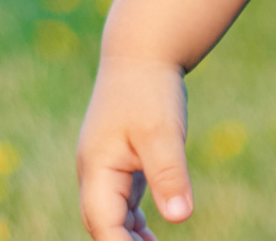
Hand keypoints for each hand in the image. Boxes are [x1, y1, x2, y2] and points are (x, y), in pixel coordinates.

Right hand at [77, 56, 190, 240]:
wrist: (141, 52)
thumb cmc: (149, 90)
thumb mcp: (162, 132)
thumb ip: (169, 174)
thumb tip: (180, 217)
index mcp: (96, 169)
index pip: (104, 225)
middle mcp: (95, 173)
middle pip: (102, 226)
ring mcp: (105, 168)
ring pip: (111, 217)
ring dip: (128, 239)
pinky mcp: (120, 162)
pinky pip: (121, 204)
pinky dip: (133, 224)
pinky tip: (150, 236)